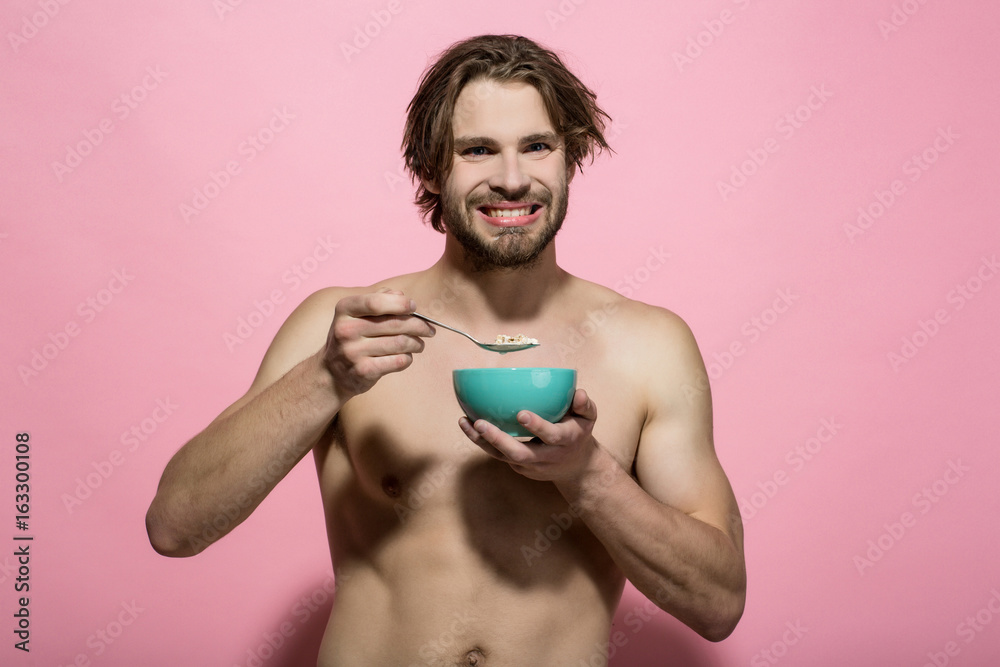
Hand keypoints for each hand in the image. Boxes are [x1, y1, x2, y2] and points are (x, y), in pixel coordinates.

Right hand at [323, 288, 434, 400]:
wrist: (332, 373)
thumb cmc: (351, 338)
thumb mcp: (355, 313)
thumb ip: (378, 298)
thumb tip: (402, 296)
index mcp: (345, 309)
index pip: (376, 302)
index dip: (400, 304)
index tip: (414, 307)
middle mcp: (346, 330)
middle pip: (395, 324)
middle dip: (419, 326)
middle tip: (428, 330)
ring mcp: (353, 352)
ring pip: (400, 343)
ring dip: (417, 343)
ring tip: (420, 344)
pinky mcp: (363, 371)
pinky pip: (398, 361)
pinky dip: (408, 358)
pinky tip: (407, 356)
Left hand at [458, 389, 598, 481]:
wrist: (576, 468)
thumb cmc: (579, 433)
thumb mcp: (588, 418)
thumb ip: (585, 405)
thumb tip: (579, 393)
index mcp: (564, 441)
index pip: (551, 436)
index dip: (537, 426)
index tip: (521, 413)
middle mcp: (546, 457)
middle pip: (520, 453)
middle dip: (498, 439)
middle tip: (481, 423)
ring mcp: (530, 465)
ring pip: (503, 457)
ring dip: (482, 441)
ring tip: (464, 422)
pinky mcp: (519, 467)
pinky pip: (498, 455)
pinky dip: (482, 442)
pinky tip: (468, 424)